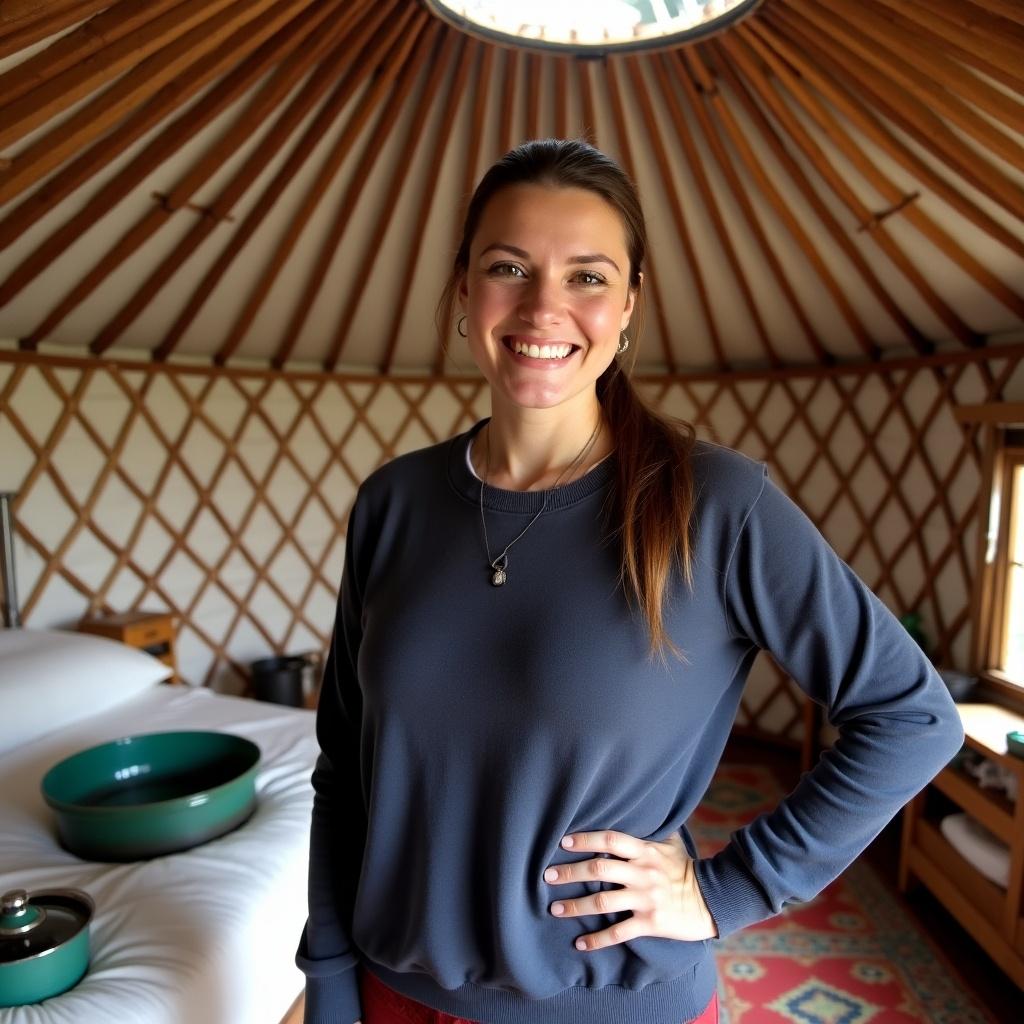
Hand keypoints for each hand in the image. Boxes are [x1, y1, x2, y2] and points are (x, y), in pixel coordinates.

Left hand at [544, 830, 717, 950]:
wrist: (712, 901)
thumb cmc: (686, 869)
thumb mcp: (671, 843)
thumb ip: (652, 829)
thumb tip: (640, 806)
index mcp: (645, 851)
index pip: (609, 839)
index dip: (585, 839)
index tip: (563, 842)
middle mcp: (642, 873)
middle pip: (599, 868)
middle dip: (570, 872)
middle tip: (547, 876)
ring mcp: (645, 899)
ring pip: (603, 901)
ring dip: (576, 906)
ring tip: (555, 909)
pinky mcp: (650, 923)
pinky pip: (618, 932)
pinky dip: (597, 940)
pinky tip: (580, 944)